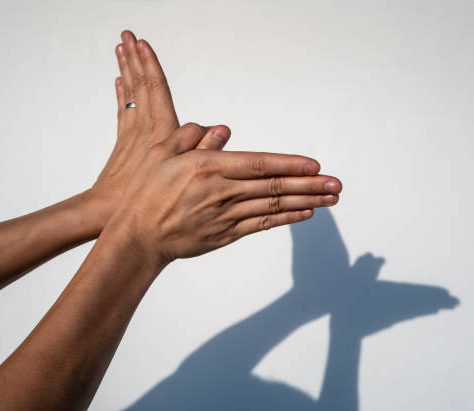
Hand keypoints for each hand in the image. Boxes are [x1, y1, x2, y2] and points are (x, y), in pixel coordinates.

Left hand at [89, 30, 228, 224]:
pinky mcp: (123, 143)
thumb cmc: (144, 197)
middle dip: (134, 58)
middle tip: (127, 34)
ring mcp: (131, 134)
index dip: (151, 65)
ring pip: (130, 94)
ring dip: (127, 70)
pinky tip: (119, 82)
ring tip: (122, 48)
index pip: (156, 89)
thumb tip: (221, 128)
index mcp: (161, 132)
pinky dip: (121, 94)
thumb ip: (203, 149)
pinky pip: (123, 111)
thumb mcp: (180, 174)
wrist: (106, 209)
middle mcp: (145, 128)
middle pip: (140, 85)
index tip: (143, 43)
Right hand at [108, 130, 342, 266]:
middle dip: (310, 185)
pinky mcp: (226, 235)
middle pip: (274, 187)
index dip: (290, 164)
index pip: (258, 164)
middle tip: (337, 185)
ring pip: (273, 207)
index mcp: (207, 167)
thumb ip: (192, 136)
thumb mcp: (160, 153)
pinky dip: (286, 220)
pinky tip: (305, 214)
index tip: (315, 165)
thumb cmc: (145, 191)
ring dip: (306, 202)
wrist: (137, 236)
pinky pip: (262, 225)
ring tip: (331, 199)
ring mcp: (226, 216)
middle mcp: (222, 192)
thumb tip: (224, 130)